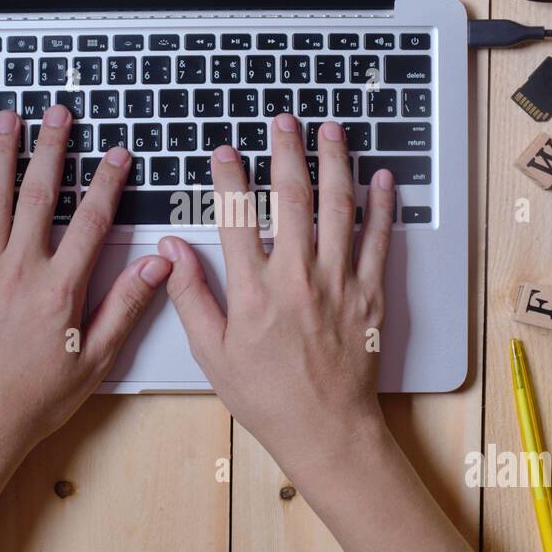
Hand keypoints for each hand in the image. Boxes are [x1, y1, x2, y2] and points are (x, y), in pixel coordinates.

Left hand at [0, 105, 170, 478]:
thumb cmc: (33, 400)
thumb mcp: (95, 360)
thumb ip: (126, 307)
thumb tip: (158, 267)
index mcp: (59, 289)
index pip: (92, 221)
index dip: (108, 182)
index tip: (118, 154)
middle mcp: (18, 270)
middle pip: (40, 194)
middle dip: (53, 149)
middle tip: (59, 114)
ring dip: (1, 154)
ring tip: (8, 118)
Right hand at [157, 113, 395, 481]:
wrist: (326, 430)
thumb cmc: (268, 397)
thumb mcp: (213, 352)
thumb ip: (190, 296)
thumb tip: (170, 252)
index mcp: (254, 291)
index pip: (237, 215)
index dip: (230, 176)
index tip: (226, 152)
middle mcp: (298, 278)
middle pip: (292, 197)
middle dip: (286, 151)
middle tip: (283, 121)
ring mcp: (339, 283)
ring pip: (339, 207)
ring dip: (335, 162)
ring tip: (330, 131)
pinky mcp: (370, 294)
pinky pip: (379, 239)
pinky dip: (382, 205)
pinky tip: (381, 178)